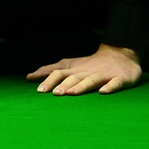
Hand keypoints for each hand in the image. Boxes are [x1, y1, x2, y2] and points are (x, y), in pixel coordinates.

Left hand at [26, 43, 141, 94]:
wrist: (120, 54)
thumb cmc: (90, 64)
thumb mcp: (69, 65)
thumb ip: (50, 70)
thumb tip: (29, 77)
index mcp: (75, 70)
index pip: (59, 73)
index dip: (49, 80)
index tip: (39, 90)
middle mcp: (87, 72)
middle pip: (73, 77)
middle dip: (63, 85)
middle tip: (54, 94)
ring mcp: (103, 75)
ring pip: (91, 80)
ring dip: (81, 86)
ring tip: (72, 93)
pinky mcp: (119, 78)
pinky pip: (115, 83)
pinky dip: (109, 87)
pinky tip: (103, 92)